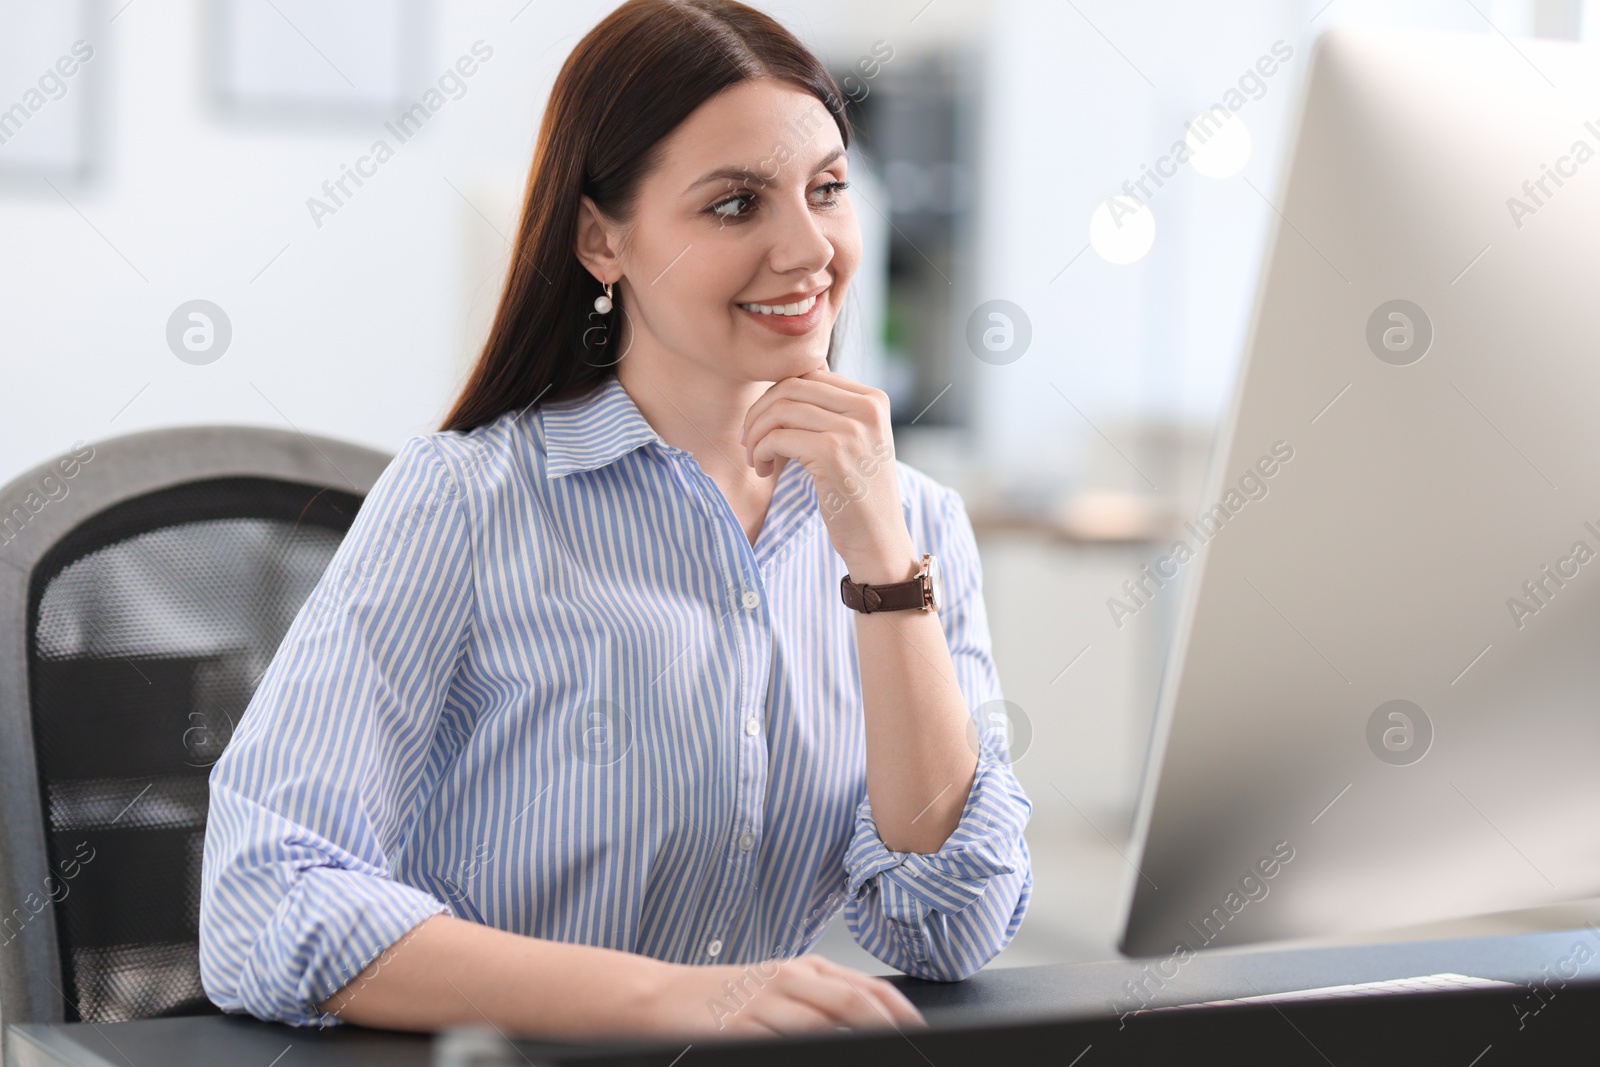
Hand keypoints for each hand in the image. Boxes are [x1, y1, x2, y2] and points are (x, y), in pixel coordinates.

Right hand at [632, 954, 927, 1038]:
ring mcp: (765, 1003)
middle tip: (912, 1050)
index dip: (903, 1016)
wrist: (663, 997)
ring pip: (824, 1025)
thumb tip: (870, 1024)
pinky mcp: (740, 1028)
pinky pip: (783, 1045)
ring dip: (856, 1044)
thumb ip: (822, 1004)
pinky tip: (821, 1059)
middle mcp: (790, 980)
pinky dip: (807, 1053)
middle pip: (855, 1005)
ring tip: (882, 1056)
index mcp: (806, 970)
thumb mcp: (780, 991)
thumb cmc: (726, 999)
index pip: (869, 990)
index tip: (924, 1037)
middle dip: (890, 1031)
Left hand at [741, 368, 914, 581]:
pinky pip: (778, 437)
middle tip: (747, 441)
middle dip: (759, 412)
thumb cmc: (859, 495)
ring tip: (755, 459)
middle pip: (791, 387)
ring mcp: (852, 430)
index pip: (809, 375)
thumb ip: (831, 410)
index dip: (776, 396)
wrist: (879, 540)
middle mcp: (867, 408)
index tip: (761, 424)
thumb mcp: (855, 442)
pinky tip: (763, 470)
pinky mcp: (833, 453)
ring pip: (780, 410)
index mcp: (874, 399)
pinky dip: (760, 451)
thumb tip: (787, 383)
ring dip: (756, 434)